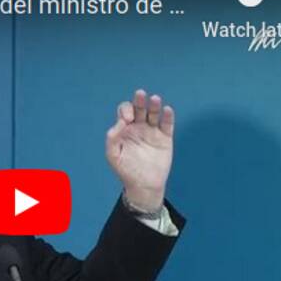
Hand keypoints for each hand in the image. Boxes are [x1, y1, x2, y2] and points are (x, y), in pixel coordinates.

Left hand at [105, 89, 174, 211]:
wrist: (143, 185)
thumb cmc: (126, 170)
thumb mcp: (113, 156)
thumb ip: (112, 139)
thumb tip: (119, 123)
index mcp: (125, 128)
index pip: (125, 111)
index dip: (125, 110)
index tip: (127, 120)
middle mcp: (139, 126)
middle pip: (139, 108)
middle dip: (139, 101)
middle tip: (140, 94)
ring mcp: (153, 131)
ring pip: (154, 113)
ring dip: (154, 105)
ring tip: (155, 99)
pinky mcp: (165, 138)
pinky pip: (167, 124)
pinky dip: (168, 117)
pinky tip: (166, 110)